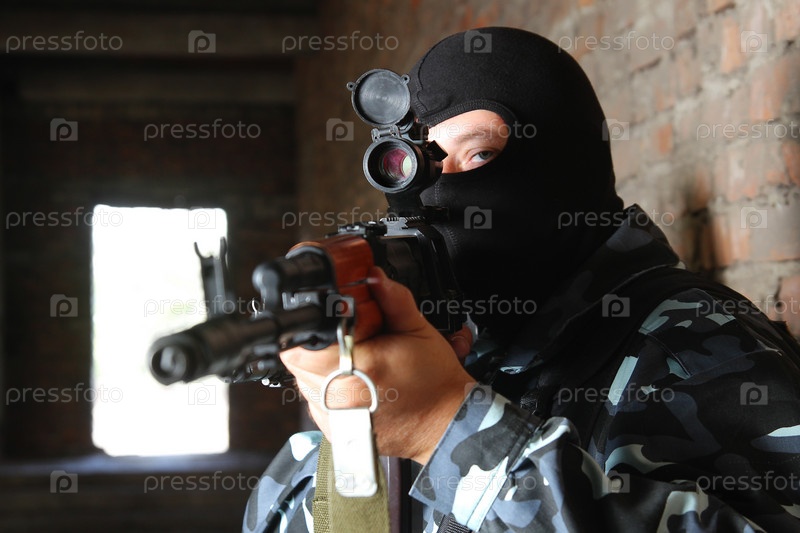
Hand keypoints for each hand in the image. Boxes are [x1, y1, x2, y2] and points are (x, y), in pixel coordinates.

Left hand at [280, 266, 476, 463]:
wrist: (446, 422)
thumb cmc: (435, 383)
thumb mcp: (417, 330)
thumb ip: (393, 299)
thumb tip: (373, 276)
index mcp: (356, 369)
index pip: (303, 342)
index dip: (313, 325)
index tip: (331, 321)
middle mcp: (339, 398)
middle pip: (298, 358)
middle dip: (317, 341)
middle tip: (346, 337)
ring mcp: (333, 418)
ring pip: (302, 378)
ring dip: (319, 362)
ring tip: (352, 358)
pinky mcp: (332, 429)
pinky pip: (315, 398)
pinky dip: (327, 385)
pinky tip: (352, 379)